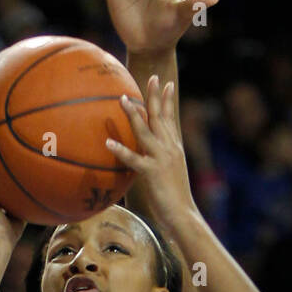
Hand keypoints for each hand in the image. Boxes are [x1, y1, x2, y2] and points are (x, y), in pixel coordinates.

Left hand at [107, 75, 194, 229]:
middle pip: (160, 117)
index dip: (167, 101)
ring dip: (134, 114)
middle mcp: (169, 149)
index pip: (170, 119)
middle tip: (151, 76)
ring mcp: (161, 159)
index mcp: (174, 149)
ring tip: (123, 99)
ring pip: (145, 131)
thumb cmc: (176, 201)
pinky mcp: (152, 173)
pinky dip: (121, 150)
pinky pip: (133, 159)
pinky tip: (108, 142)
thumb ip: (159, 164)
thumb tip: (147, 160)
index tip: (165, 83)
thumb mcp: (170, 177)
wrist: (183, 216)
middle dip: (154, 96)